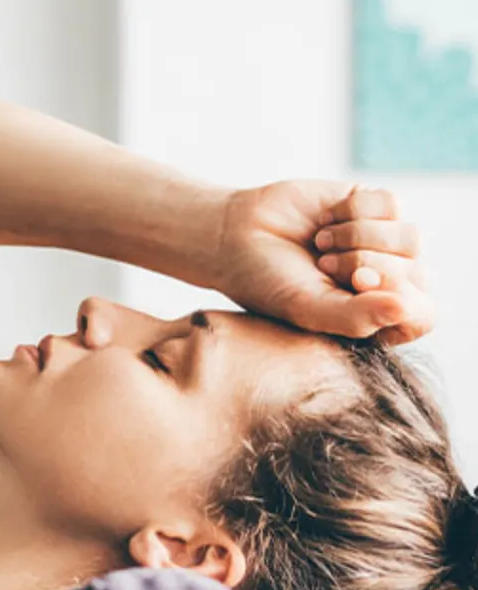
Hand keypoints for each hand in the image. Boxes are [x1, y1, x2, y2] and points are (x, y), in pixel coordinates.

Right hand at [212, 181, 431, 344]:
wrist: (235, 235)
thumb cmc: (267, 283)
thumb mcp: (308, 309)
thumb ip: (357, 318)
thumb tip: (406, 307)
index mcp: (373, 318)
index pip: (421, 314)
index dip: (396, 298)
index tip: (355, 284)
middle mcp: (385, 283)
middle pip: (418, 273)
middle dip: (366, 265)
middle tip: (323, 265)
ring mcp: (382, 244)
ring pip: (411, 238)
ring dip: (359, 238)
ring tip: (322, 245)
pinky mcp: (372, 207)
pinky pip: (392, 204)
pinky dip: (355, 211)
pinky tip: (326, 221)